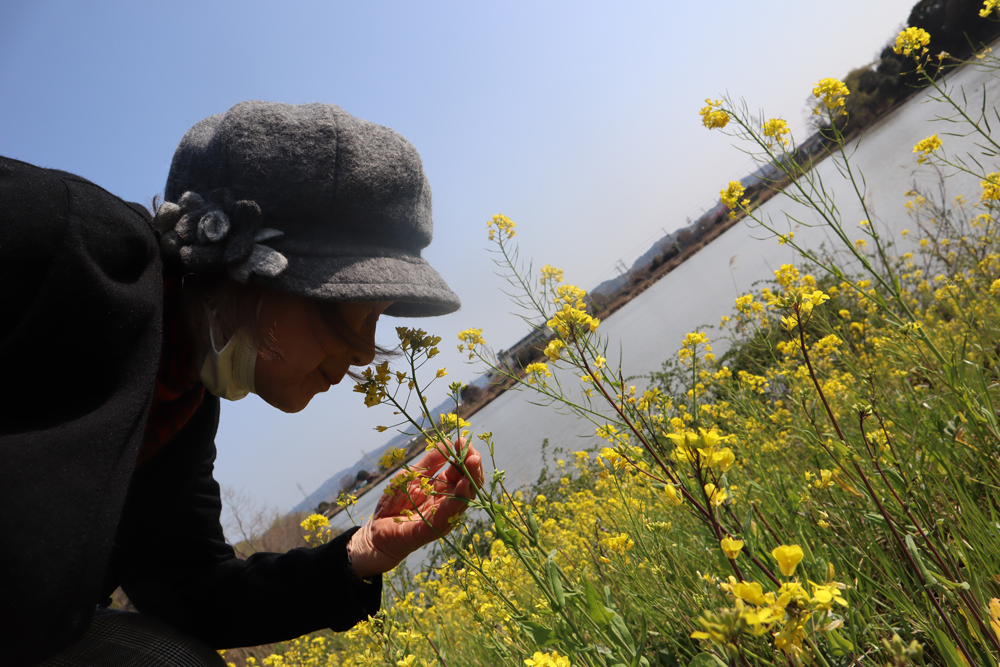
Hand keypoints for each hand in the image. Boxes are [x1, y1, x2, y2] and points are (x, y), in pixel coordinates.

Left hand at [347, 438, 483, 577]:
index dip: (464, 455)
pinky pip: (449, 514)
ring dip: (470, 480)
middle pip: (469, 483)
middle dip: (473, 466)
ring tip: (472, 463)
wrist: (377, 529)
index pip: (461, 470)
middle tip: (472, 452)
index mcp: (443, 487)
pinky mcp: (434, 529)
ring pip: (465, 498)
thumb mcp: (411, 476)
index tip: (463, 441)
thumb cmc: (394, 502)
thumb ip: (429, 462)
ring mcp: (444, 516)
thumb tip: (448, 443)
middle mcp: (448, 501)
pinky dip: (457, 500)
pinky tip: (462, 485)